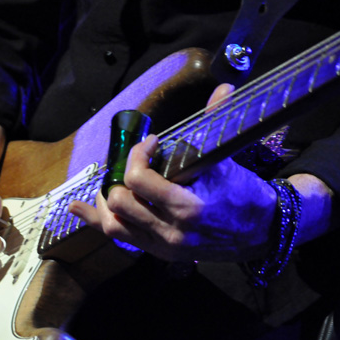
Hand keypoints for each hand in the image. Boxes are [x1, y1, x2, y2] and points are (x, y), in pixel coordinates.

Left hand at [69, 84, 277, 262]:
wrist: (262, 232)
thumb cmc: (245, 195)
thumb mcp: (228, 162)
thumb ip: (218, 123)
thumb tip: (224, 87)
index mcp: (188, 206)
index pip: (139, 179)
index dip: (138, 154)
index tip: (151, 143)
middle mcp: (170, 229)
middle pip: (120, 202)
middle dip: (120, 176)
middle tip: (131, 164)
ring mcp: (162, 244)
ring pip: (113, 224)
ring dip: (104, 200)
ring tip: (108, 184)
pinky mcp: (159, 252)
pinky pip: (119, 238)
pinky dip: (96, 221)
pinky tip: (77, 209)